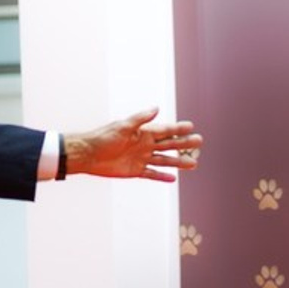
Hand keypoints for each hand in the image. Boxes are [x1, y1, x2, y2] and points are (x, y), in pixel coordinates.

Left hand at [63, 107, 201, 181]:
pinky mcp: (135, 171)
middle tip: (199, 142)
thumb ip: (140, 119)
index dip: (178, 128)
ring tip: (194, 163)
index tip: (191, 126)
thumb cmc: (103, 137)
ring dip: (178, 162)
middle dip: (184, 144)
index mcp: (143, 132)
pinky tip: (174, 178)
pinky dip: (162, 177)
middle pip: (169, 145)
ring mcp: (141, 158)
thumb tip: (156, 109)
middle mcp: (145, 145)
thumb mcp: (122, 126)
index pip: (165, 130)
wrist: (89, 155)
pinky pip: (153, 174)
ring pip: (164, 161)